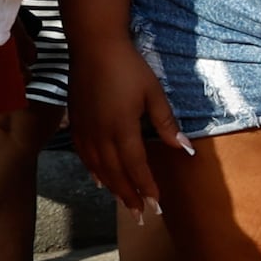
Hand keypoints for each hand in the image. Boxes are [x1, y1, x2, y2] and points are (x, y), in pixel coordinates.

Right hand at [70, 37, 189, 213]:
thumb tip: (184, 149)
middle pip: (116, 174)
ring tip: (125, 203)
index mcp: (122, 129)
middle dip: (129, 196)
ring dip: (112, 188)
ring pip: (98, 168)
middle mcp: (101, 135)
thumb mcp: (153, 93)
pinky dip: (93, 171)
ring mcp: (85, 130)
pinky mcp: (76, 122)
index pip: (136, 167)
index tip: (156, 205)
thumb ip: (166, 124)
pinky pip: (83, 155)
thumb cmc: (129, 67)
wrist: (93, 45)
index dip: (147, 187)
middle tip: (141, 215)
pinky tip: (98, 180)